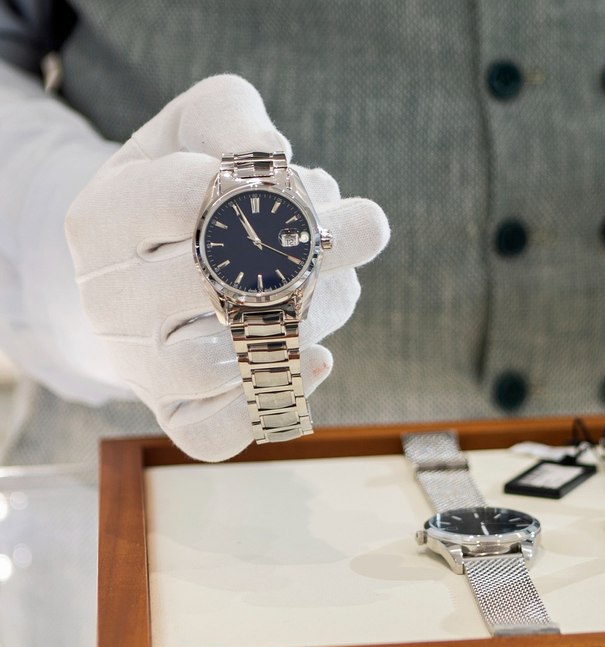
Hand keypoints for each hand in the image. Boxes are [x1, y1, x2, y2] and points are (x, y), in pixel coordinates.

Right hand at [65, 74, 390, 461]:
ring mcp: (141, 363)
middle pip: (212, 281)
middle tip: (364, 227)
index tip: (297, 180)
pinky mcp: (178, 412)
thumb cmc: (178, 189)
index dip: (259, 186)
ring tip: (329, 286)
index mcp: (103, 219)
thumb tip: (274, 152)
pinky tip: (318, 360)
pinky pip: (215, 432)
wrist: (136, 268)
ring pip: (226, 357)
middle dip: (308, 251)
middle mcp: (110, 298)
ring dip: (304, 319)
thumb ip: (233, 118)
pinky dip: (269, 404)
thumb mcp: (193, 129)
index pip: (184, 197)